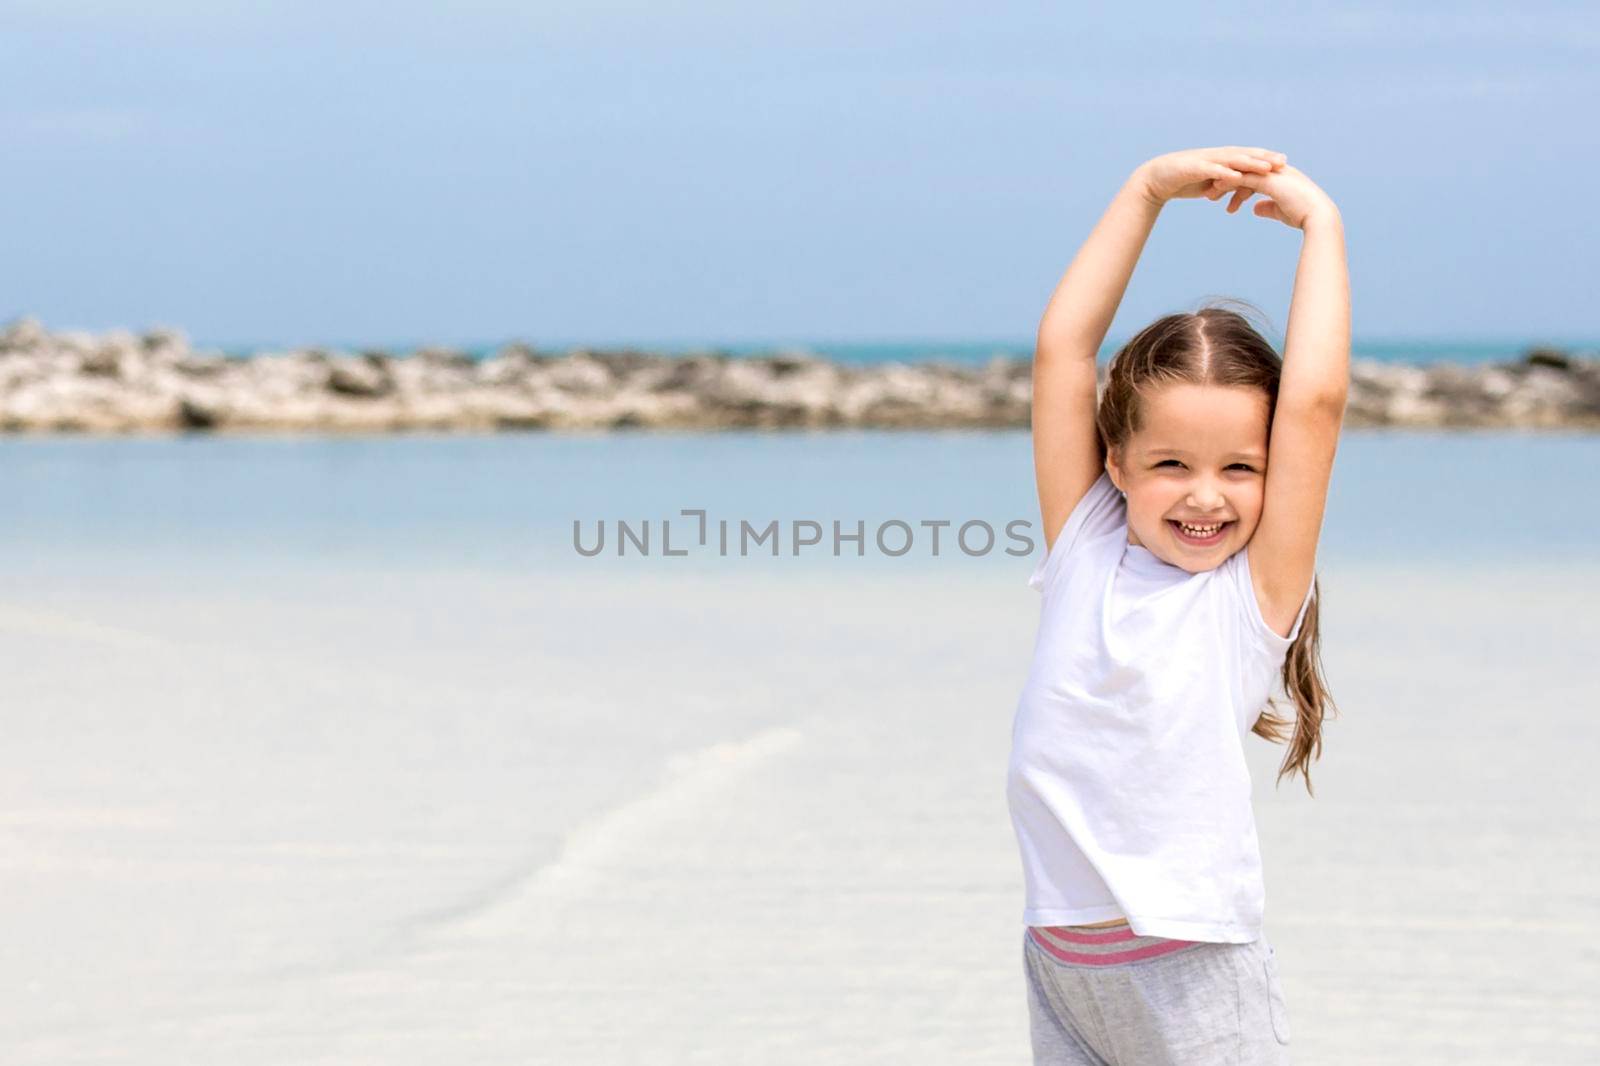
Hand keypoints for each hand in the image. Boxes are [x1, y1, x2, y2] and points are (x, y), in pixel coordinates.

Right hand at [1135, 146, 1287, 206]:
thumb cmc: (1183, 180)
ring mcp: (1206, 160)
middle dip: (1264, 158)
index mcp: (1222, 160)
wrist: (1156, 179)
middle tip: (1283, 162)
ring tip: (1266, 168)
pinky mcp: (1194, 167)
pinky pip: (1212, 170)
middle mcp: (1217, 156)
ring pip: (1232, 160)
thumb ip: (1225, 184)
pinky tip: (1237, 177)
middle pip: (1245, 155)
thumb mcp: (1209, 183)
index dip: (1266, 159)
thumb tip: (1239, 190)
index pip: (1248, 157)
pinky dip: (1225, 173)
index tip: (1284, 164)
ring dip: (1250, 163)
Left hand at [1205, 163, 1339, 230]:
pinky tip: (1216, 189)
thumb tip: (1255, 209)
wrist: (1318, 217)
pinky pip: (1244, 178)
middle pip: (1245, 170)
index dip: (1236, 182)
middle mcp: (1275, 170)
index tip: (1221, 192)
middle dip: (1227, 180)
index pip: (1253, 174)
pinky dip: (1229, 182)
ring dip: (1223, 182)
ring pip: (1242, 172)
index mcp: (1279, 175)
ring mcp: (1272, 173)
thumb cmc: (1303, 216)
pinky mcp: (1269, 180)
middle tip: (1210, 192)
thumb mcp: (1280, 211)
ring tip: (1209, 195)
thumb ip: (1267, 207)